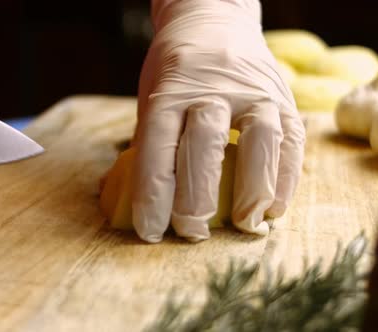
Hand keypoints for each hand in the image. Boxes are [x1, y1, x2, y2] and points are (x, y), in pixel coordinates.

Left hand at [131, 0, 305, 242]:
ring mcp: (252, 92)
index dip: (152, 196)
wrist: (214, 23)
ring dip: (252, 190)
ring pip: (258, 141)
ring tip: (245, 225)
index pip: (156, 149)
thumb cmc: (175, 73)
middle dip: (197, 198)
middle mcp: (211, 90)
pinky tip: (273, 208)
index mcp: (168, 93)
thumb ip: (147, 144)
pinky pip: (290, 141)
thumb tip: (131, 201)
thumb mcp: (151, 99)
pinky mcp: (282, 98)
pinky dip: (285, 179)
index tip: (150, 232)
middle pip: (204, 147)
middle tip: (192, 232)